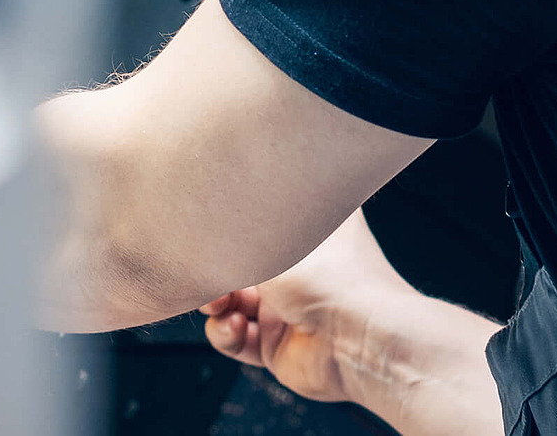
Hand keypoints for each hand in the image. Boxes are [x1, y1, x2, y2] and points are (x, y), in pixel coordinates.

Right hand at [200, 211, 502, 435]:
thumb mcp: (269, 233)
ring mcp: (286, 305)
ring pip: (230, 301)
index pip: (257, 213)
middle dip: (214, 266)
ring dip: (215, 302)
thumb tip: (195, 211)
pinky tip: (235, 327)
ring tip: (219, 304)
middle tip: (203, 268)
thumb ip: (229, 224)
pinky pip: (237, 340)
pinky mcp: (278, 344)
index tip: (203, 221)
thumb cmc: (326, 273)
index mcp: (304, 223)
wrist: (362, 340)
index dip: (229, 218)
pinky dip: (227, 334)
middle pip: (237, 261)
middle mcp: (296, 264)